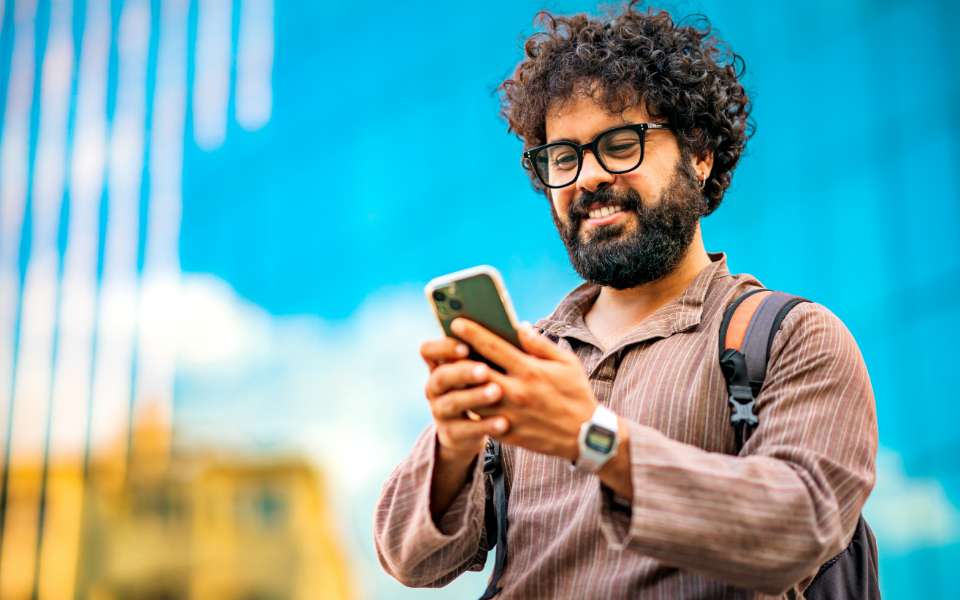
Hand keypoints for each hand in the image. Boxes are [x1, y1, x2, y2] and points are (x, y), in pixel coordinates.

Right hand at [420, 337, 509, 462]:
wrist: (477, 428)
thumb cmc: (489, 385)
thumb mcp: (489, 367)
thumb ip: (497, 350)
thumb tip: (524, 328)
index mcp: (442, 364)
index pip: (428, 351)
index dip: (443, 347)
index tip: (465, 346)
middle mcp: (435, 387)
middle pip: (440, 377)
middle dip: (462, 372)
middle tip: (485, 370)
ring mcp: (440, 411)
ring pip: (451, 403)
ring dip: (473, 397)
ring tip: (497, 392)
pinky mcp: (451, 434)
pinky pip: (464, 430)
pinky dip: (484, 425)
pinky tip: (504, 422)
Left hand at [450, 318, 596, 461]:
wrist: (585, 435)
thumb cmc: (576, 394)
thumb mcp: (566, 363)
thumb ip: (540, 344)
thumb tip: (520, 326)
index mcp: (530, 370)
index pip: (494, 347)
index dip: (472, 333)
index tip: (457, 323)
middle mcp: (516, 391)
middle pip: (476, 370)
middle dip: (458, 357)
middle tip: (446, 347)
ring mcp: (510, 414)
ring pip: (472, 396)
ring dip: (461, 383)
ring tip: (452, 371)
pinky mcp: (507, 433)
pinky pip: (480, 418)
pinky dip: (471, 405)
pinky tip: (465, 396)